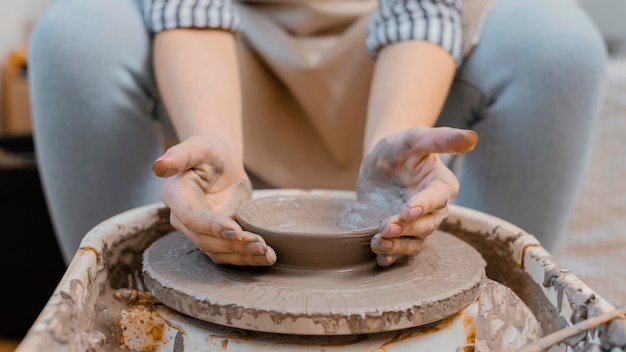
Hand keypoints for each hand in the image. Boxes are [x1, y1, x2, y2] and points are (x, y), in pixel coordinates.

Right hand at [152, 136, 276, 265]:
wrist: (221, 162)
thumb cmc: (209, 151)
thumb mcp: (198, 146)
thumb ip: (180, 154)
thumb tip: (158, 166)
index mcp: (176, 196)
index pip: (191, 217)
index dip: (211, 226)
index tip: (235, 230)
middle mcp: (183, 218)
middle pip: (205, 239)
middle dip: (232, 245)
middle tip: (259, 244)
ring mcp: (199, 231)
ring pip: (217, 251)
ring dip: (241, 255)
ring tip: (266, 253)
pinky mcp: (216, 237)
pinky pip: (228, 253)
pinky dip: (247, 257)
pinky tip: (267, 257)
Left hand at [357, 126, 477, 265]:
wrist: (380, 163)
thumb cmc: (401, 148)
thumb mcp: (416, 138)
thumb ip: (441, 139)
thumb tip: (472, 137)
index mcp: (441, 184)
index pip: (438, 197)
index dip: (425, 205)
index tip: (408, 210)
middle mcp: (435, 208)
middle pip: (427, 224)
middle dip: (407, 228)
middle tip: (386, 227)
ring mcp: (419, 224)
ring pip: (415, 241)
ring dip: (397, 246)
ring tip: (377, 243)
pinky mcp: (403, 234)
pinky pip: (402, 251)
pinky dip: (392, 256)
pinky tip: (380, 257)